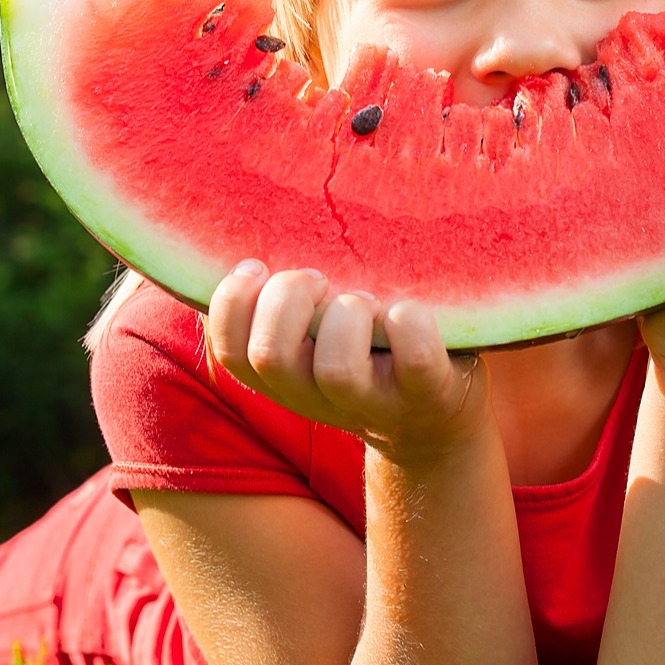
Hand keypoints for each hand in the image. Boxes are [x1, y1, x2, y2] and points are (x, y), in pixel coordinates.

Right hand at [207, 263, 487, 464]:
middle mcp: (318, 400)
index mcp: (282, 380)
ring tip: (365, 300)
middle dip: (287, 298)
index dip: (232, 301)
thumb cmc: (362, 351)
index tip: (257, 265)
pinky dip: (408, 320)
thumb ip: (278, 304)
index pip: (230, 353)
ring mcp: (374, 402)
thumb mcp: (312, 335)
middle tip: (319, 279)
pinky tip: (407, 309)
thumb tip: (241, 250)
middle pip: (270, 356)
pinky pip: (414, 355)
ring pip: (337, 369)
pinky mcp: (428, 393)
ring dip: (347, 315)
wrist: (434, 414)